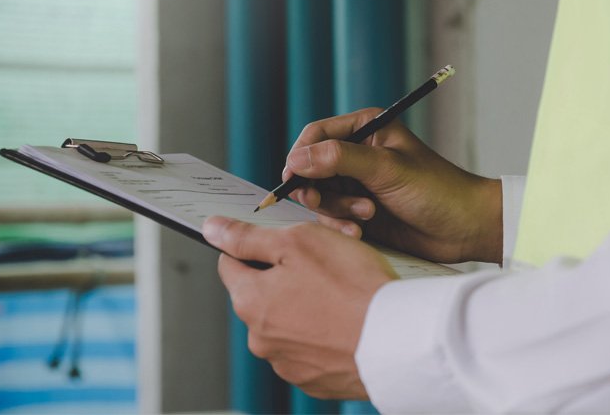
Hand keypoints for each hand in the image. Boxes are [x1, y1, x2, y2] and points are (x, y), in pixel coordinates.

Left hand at [203, 216, 396, 399]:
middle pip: (261, 296)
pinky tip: (347, 322)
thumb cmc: (352, 287)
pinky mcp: (315, 380)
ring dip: (304, 309)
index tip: (280, 243)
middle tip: (323, 267)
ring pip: (286, 324)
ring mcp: (287, 364)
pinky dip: (323, 335)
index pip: (231, 264)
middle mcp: (261, 339)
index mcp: (250, 301)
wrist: (397, 340)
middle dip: (284, 279)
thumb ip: (249, 237)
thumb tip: (212, 229)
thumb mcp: (298, 242)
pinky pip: (310, 350)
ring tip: (341, 296)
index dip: (255, 246)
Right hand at [284, 108, 502, 263]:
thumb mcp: (387, 169)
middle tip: (322, 203)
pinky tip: (361, 233)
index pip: (317, 134)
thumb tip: (296, 159)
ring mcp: (357, 184)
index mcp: (366, 129)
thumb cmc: (436, 189)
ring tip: (367, 215)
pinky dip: (341, 226)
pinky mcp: (359, 212)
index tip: (291, 179)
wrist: (463, 228)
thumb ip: (340, 159)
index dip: (300, 155)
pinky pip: (332, 218)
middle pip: (311, 168)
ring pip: (319, 196)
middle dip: (317, 189)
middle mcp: (357, 154)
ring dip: (336, 210)